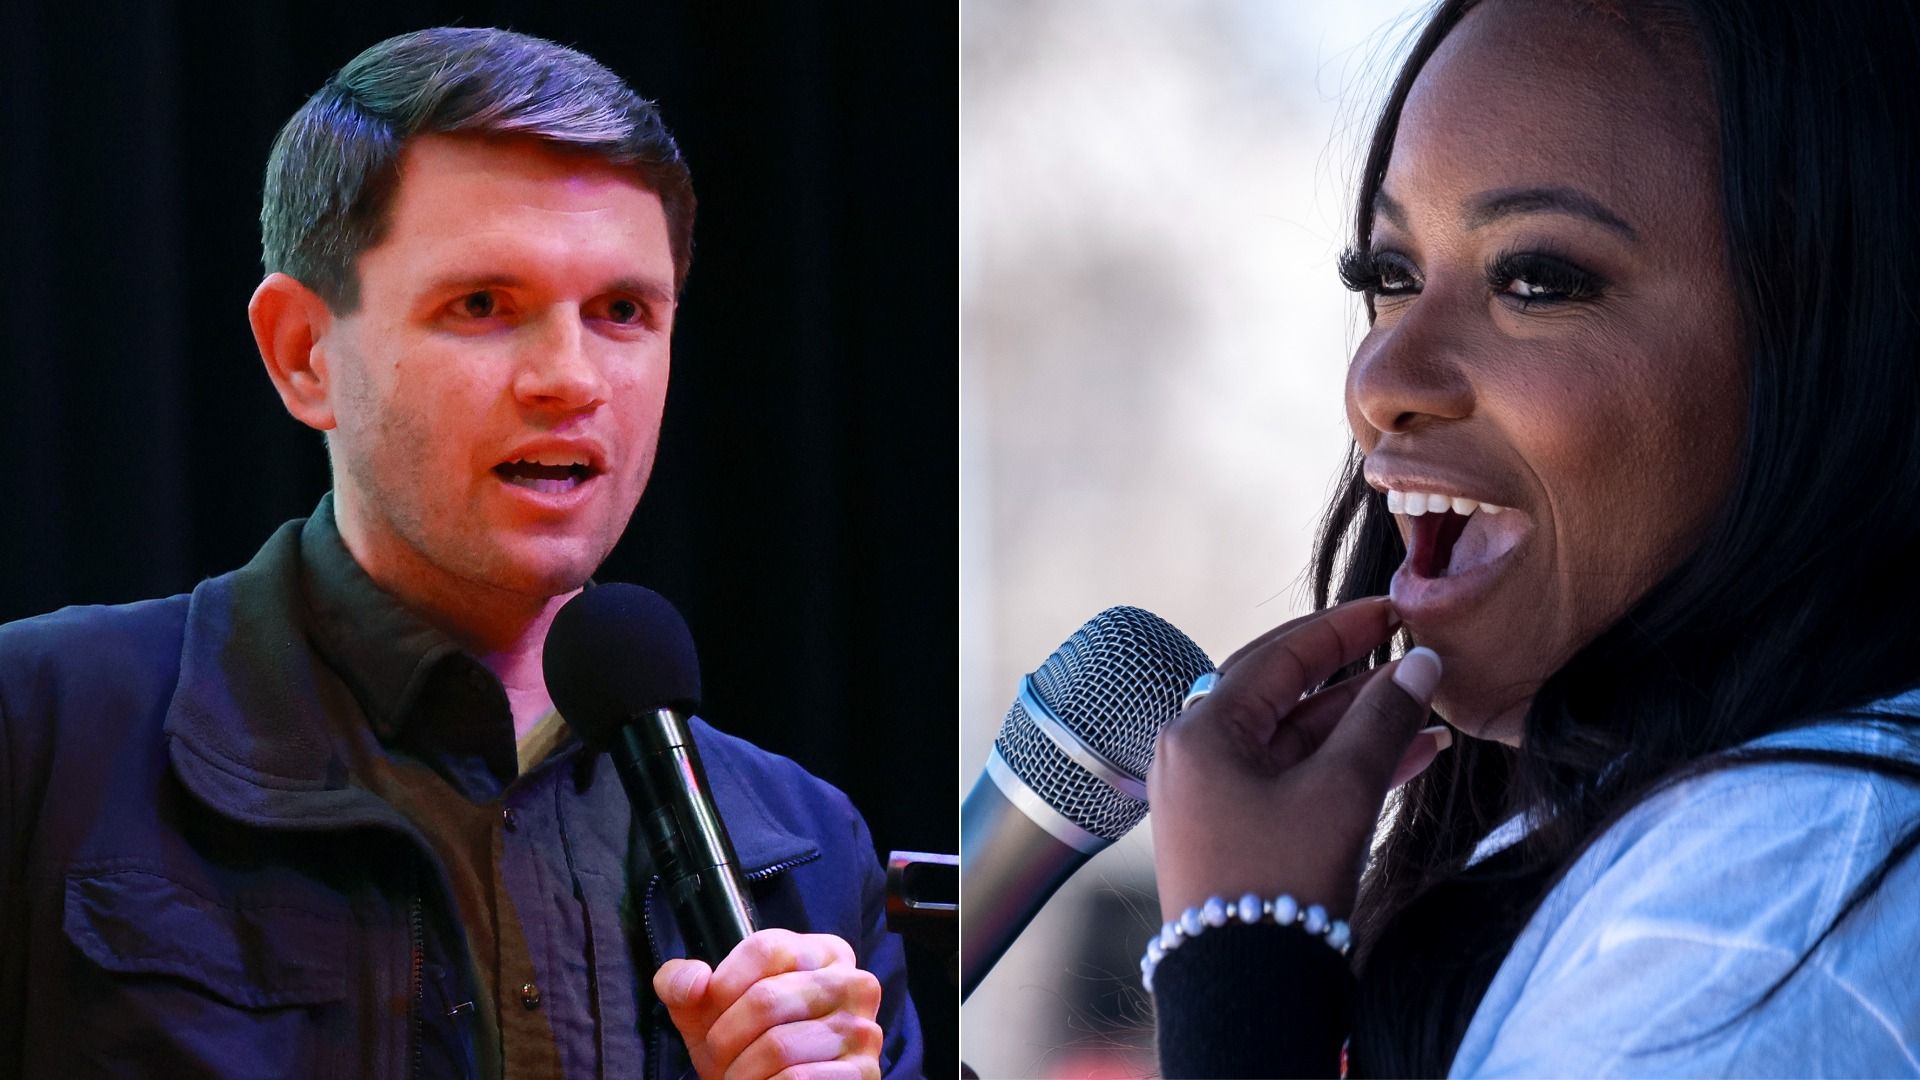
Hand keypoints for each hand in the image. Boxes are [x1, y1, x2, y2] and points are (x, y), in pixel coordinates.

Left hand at [653, 928, 884, 1079]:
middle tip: (718, 1058)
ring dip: (742, 1072)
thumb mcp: (708, 1009)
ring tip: (738, 1076)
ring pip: (778, 1045)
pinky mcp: (864, 1073)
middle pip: (767, 999)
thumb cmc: (744, 1044)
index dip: (723, 986)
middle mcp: (854, 982)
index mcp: (824, 952)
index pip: (765, 948)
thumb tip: (694, 982)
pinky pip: (797, 1079)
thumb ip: (683, 983)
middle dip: (725, 1039)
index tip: (711, 1014)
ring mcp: (864, 1029)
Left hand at [1146, 597, 1445, 921]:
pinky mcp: (1236, 831)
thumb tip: (1421, 664)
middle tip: (1408, 648)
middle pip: (1284, 692)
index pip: (1278, 656)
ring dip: (1361, 725)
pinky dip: (1345, 766)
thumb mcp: (1341, 793)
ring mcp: (1213, 794)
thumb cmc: (1281, 884)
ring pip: (1296, 739)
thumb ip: (1382, 720)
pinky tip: (1412, 755)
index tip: (1392, 611)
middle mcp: (1197, 754)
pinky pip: (1294, 778)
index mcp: (1201, 731)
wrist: (1246, 991)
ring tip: (1432, 711)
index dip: (1341, 630)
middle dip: (1354, 675)